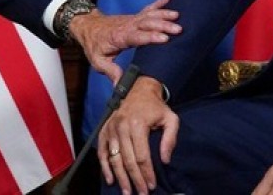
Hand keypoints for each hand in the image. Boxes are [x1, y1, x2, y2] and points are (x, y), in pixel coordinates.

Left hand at [70, 0, 180, 82]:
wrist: (88, 26)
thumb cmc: (94, 44)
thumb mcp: (98, 61)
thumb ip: (110, 72)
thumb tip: (120, 86)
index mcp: (119, 37)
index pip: (137, 36)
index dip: (151, 37)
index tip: (164, 39)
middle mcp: (127, 26)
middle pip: (146, 24)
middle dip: (162, 25)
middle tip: (178, 29)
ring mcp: (131, 20)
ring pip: (149, 15)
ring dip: (163, 14)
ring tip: (177, 15)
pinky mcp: (134, 17)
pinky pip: (147, 9)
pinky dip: (158, 3)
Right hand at [97, 76, 176, 194]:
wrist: (138, 89)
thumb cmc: (156, 106)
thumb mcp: (171, 119)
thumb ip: (170, 139)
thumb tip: (165, 160)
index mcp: (138, 124)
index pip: (142, 156)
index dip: (147, 173)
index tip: (151, 185)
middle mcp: (122, 127)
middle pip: (128, 160)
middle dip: (135, 179)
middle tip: (141, 193)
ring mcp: (111, 128)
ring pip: (114, 158)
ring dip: (120, 177)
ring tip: (126, 191)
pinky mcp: (105, 129)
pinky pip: (102, 151)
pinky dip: (104, 166)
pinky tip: (110, 179)